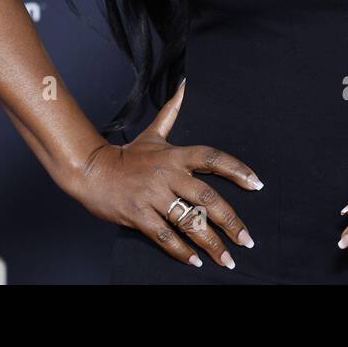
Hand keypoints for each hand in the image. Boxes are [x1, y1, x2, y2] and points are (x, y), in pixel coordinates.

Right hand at [68, 79, 262, 268]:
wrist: (90, 170)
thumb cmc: (127, 155)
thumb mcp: (153, 133)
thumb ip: (172, 112)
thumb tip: (185, 85)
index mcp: (176, 155)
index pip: (214, 158)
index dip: (237, 170)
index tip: (257, 185)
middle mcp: (168, 175)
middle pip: (208, 198)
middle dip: (231, 222)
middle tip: (247, 240)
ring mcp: (153, 196)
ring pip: (189, 222)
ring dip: (211, 244)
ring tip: (227, 260)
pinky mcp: (139, 216)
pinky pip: (166, 236)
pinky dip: (182, 251)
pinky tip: (197, 262)